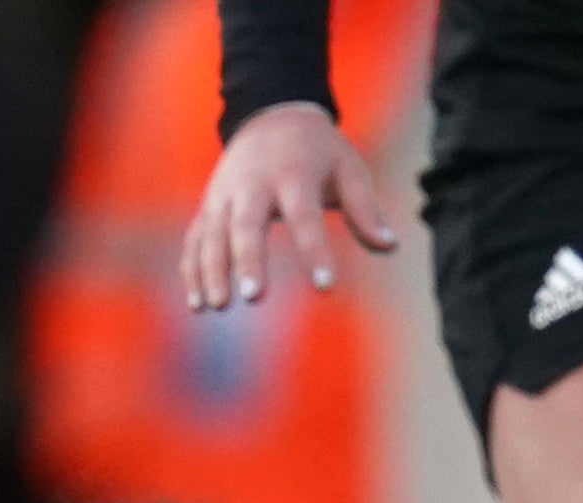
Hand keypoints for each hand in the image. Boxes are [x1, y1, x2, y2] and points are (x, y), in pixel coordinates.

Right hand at [181, 101, 397, 311]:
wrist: (272, 115)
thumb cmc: (319, 152)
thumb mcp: (349, 169)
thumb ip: (366, 209)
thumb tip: (390, 246)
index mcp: (292, 175)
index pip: (304, 216)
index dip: (314, 250)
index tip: (326, 286)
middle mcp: (252, 184)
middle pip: (246, 224)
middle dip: (247, 260)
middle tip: (253, 296)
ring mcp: (225, 195)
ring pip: (212, 233)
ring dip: (211, 269)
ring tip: (216, 306)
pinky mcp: (210, 206)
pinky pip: (196, 238)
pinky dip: (193, 268)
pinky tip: (199, 304)